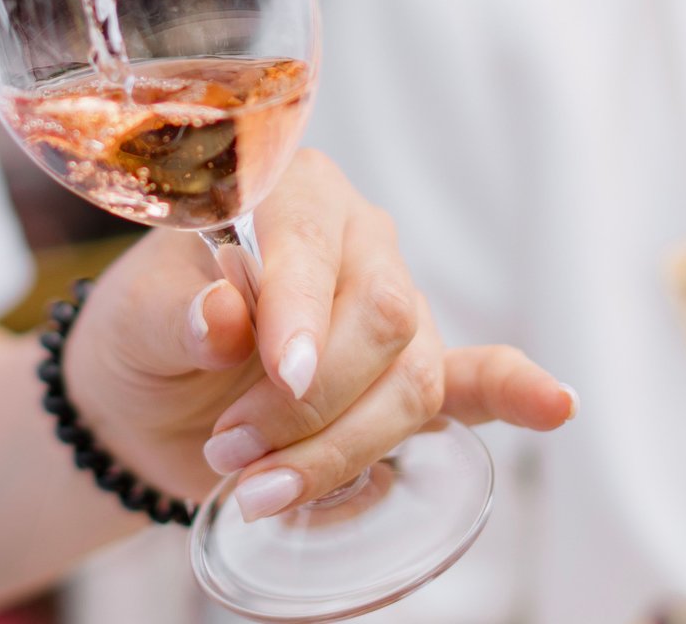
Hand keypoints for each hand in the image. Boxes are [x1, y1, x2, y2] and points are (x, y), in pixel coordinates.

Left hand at [63, 149, 575, 519]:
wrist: (144, 393)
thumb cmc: (142, 332)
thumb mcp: (131, 319)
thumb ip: (175, 315)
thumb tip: (222, 316)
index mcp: (286, 194)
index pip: (315, 247)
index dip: (303, 314)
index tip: (279, 375)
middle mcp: (355, 239)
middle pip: (380, 320)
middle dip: (310, 404)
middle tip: (230, 452)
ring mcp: (394, 305)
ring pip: (410, 379)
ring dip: (342, 447)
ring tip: (258, 491)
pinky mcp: (407, 376)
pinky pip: (475, 381)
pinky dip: (513, 395)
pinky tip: (553, 403)